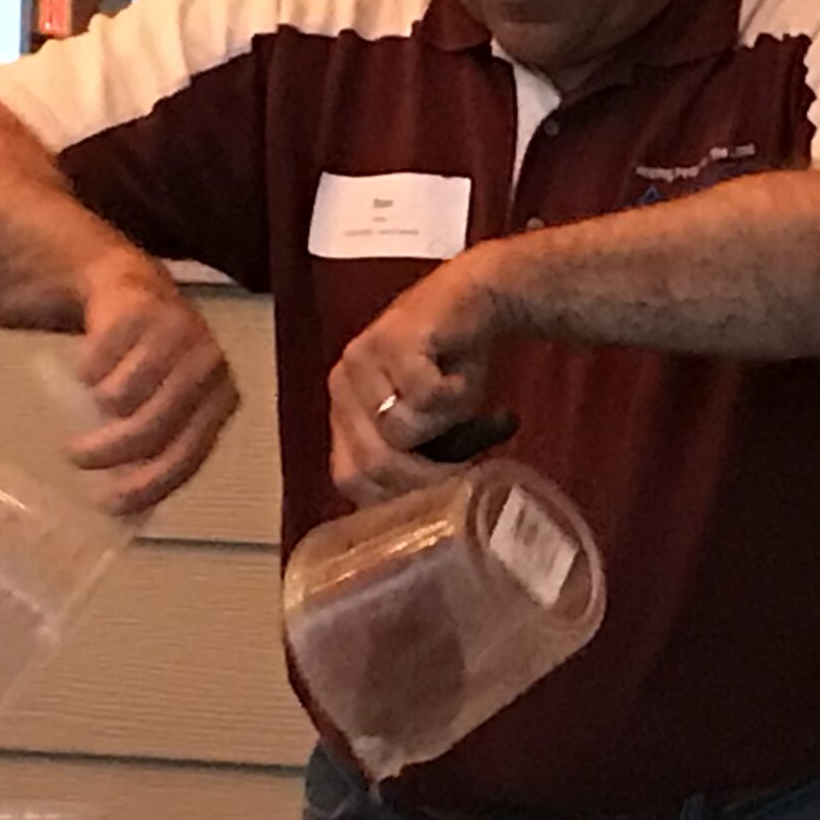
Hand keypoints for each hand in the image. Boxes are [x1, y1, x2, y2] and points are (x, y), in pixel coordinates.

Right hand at [67, 254, 239, 514]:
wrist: (128, 293)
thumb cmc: (148, 366)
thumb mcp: (161, 410)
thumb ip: (155, 454)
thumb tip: (125, 517)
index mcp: (222, 399)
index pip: (187, 456)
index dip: (147, 485)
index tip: (107, 504)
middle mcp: (209, 365)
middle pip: (150, 428)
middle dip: (106, 451)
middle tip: (74, 457)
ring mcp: (178, 333)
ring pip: (122, 397)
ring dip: (98, 404)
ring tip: (94, 398)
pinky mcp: (140, 308)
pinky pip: (98, 361)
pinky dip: (86, 369)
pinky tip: (92, 362)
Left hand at [329, 248, 507, 506]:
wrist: (477, 296)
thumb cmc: (452, 366)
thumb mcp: (426, 424)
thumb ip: (410, 461)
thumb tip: (419, 524)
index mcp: (342, 409)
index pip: (351, 478)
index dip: (396, 499)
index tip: (440, 502)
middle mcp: (342, 383)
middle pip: (373, 463)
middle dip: (427, 477)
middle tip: (469, 469)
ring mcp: (363, 359)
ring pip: (401, 433)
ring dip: (448, 427)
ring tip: (466, 405)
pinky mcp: (395, 339)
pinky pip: (428, 397)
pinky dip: (460, 396)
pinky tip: (465, 376)